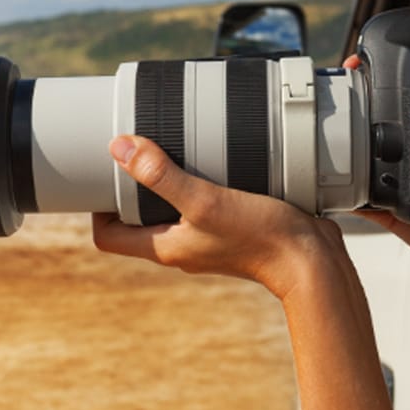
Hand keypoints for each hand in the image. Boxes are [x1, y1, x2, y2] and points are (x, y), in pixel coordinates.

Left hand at [91, 135, 349, 297]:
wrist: (312, 261)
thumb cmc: (260, 237)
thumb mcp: (204, 200)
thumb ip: (162, 176)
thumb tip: (119, 148)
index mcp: (165, 247)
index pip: (107, 238)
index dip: (97, 209)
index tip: (102, 175)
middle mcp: (182, 247)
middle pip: (137, 221)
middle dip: (130, 189)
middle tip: (135, 152)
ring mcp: (207, 240)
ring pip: (171, 211)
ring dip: (167, 183)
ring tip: (171, 149)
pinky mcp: (233, 229)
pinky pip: (204, 206)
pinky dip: (200, 183)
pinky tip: (214, 158)